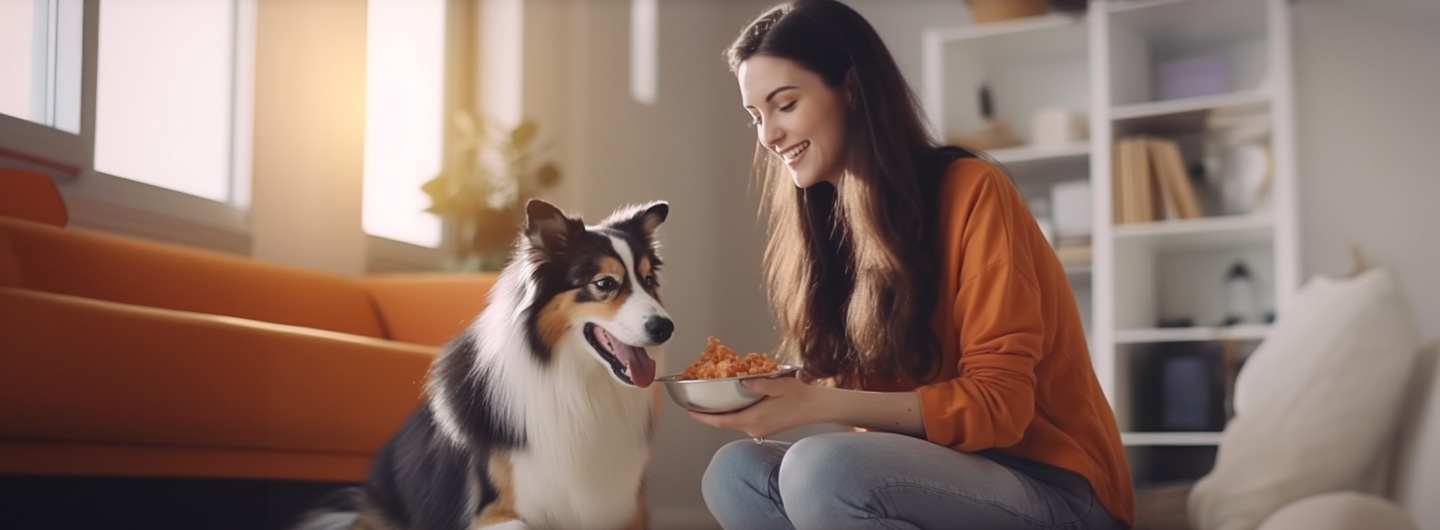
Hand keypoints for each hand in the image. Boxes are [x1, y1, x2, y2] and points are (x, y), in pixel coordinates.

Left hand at [685, 376, 829, 438]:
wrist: (815, 408)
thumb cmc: (800, 396)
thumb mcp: (779, 385)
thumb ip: (759, 384)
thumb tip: (742, 382)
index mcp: (754, 419)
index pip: (721, 421)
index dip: (702, 417)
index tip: (688, 411)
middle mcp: (754, 428)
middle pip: (724, 421)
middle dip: (709, 413)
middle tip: (695, 401)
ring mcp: (758, 430)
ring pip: (733, 421)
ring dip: (721, 412)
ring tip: (710, 399)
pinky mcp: (763, 428)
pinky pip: (742, 421)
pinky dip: (734, 412)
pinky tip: (732, 401)